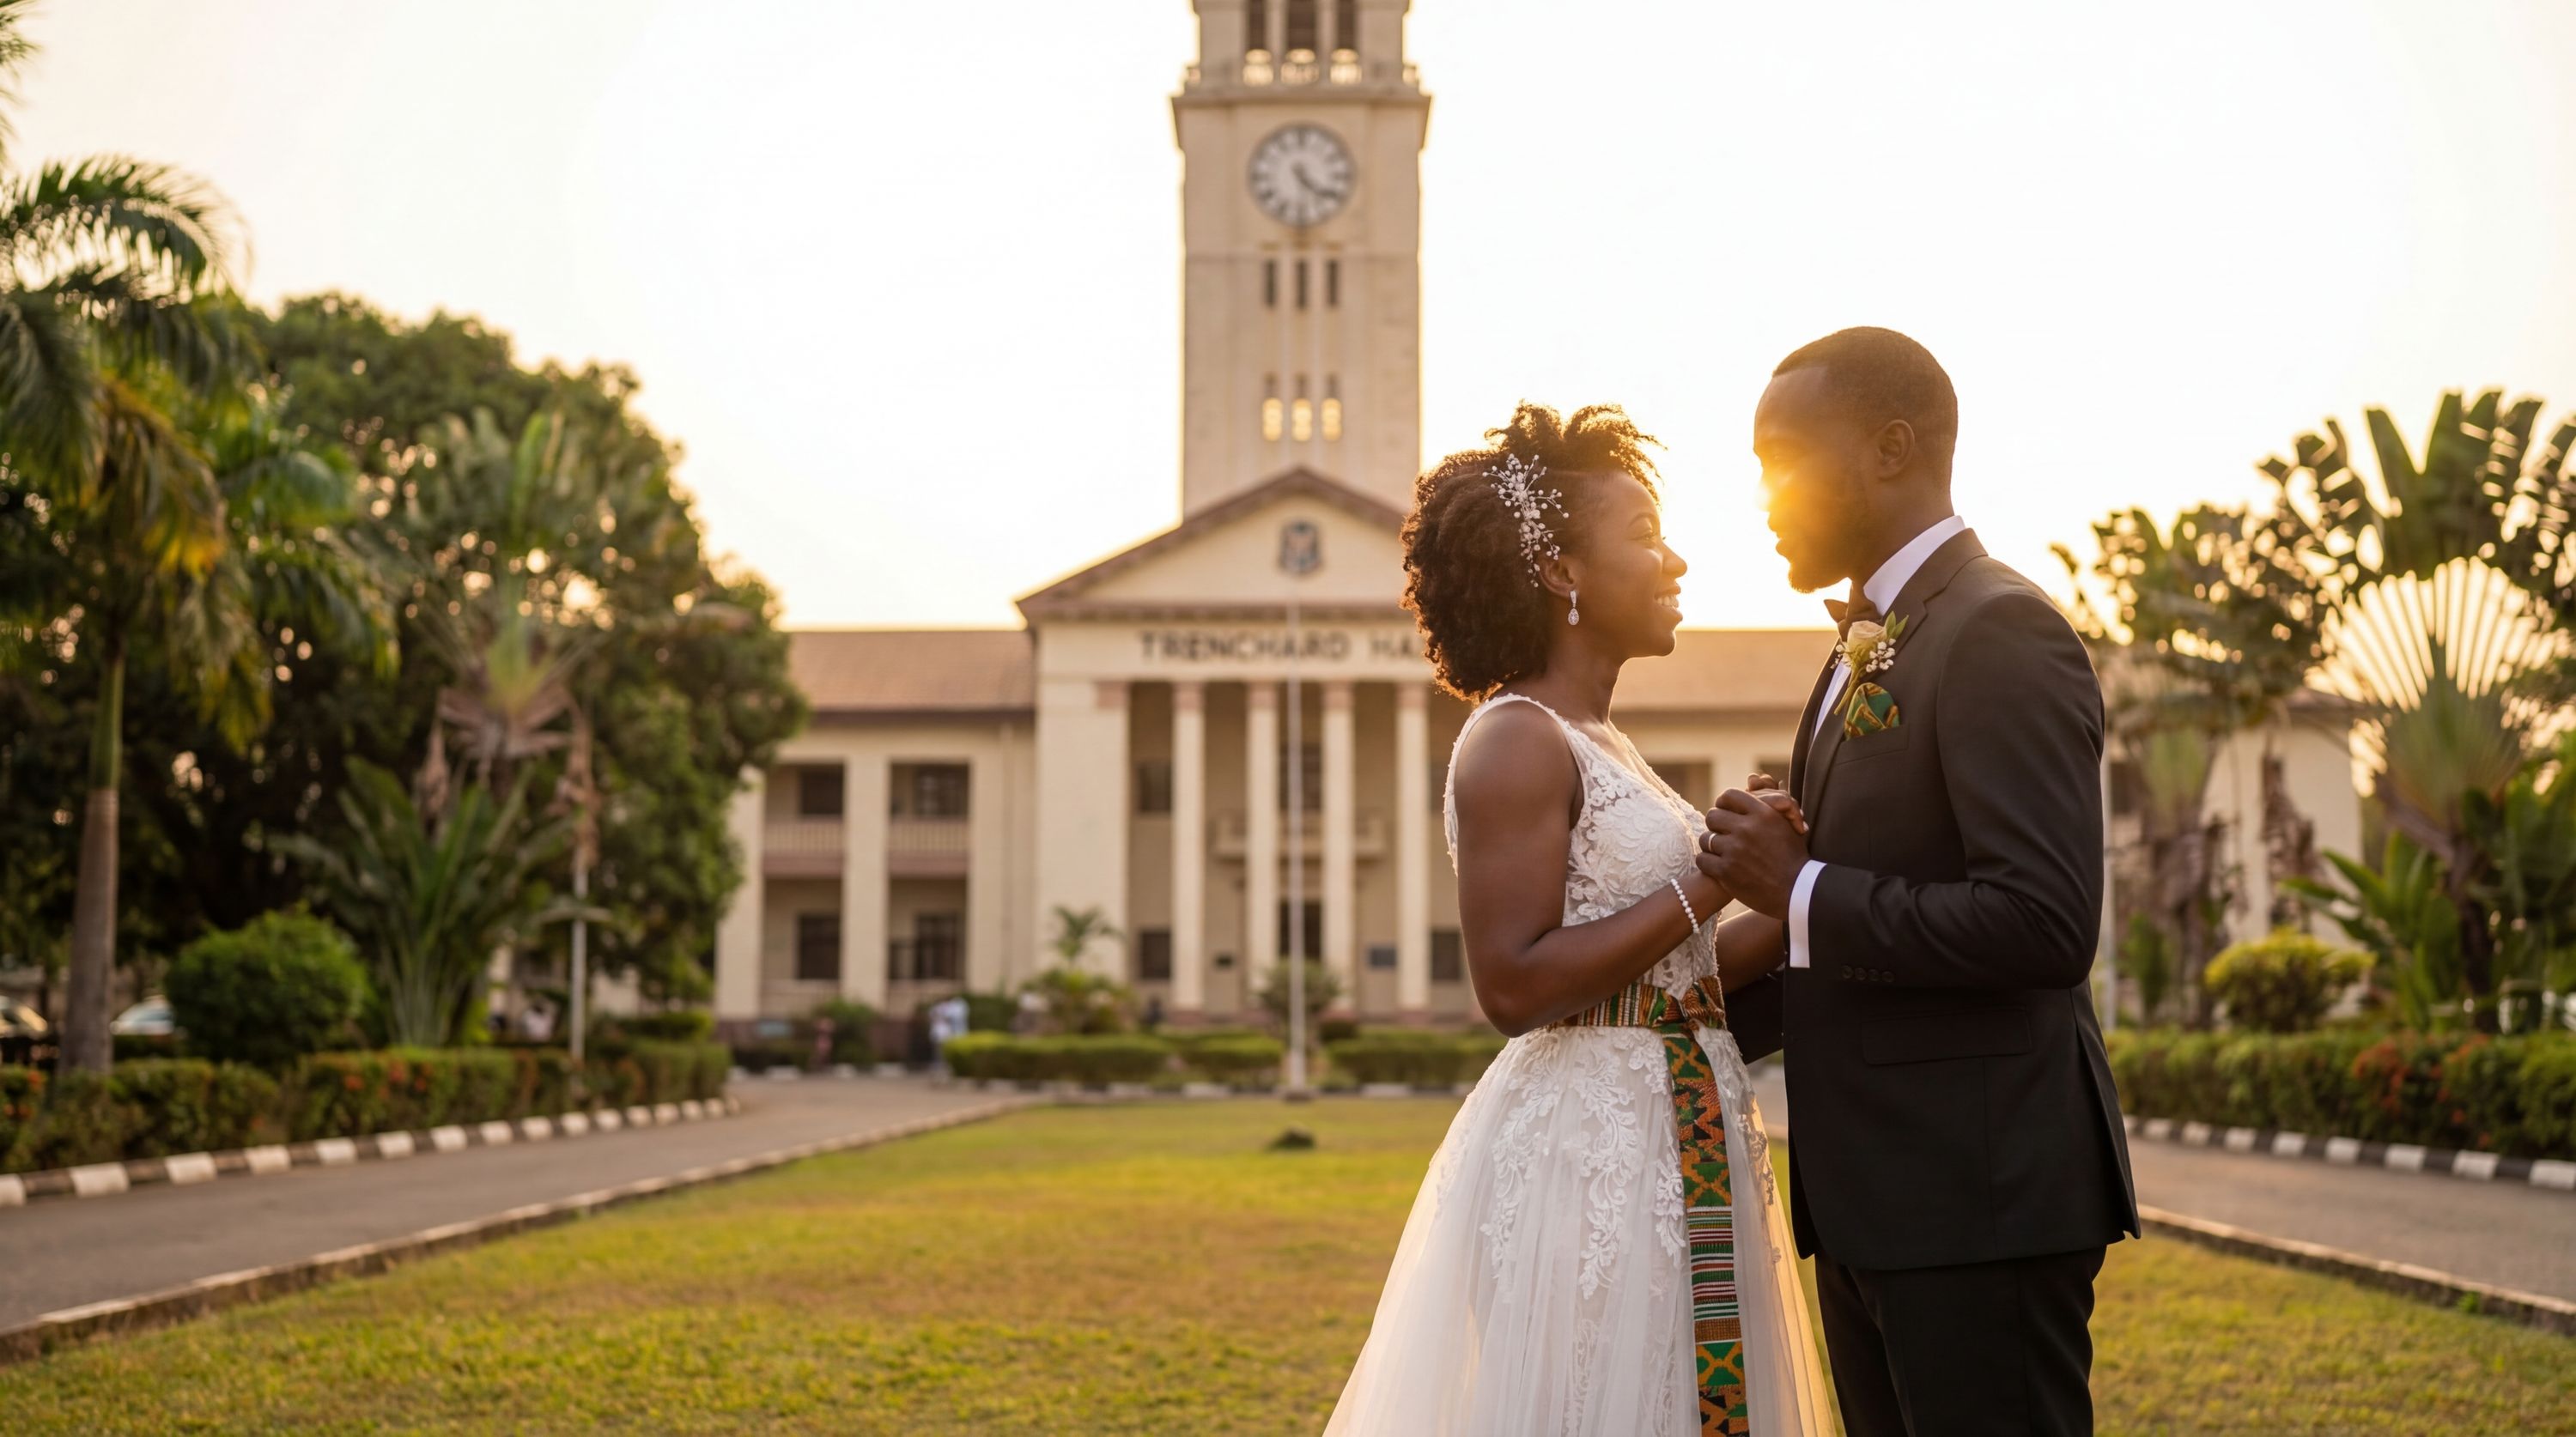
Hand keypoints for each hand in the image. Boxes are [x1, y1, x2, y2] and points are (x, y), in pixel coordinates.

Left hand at [1695, 784, 1808, 918]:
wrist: (1797, 891)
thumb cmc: (1793, 856)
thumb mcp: (1787, 824)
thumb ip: (1769, 802)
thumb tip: (1752, 778)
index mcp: (1763, 813)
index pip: (1729, 796)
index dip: (1723, 804)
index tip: (1726, 813)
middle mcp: (1747, 828)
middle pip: (1712, 816)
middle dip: (1716, 826)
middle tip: (1723, 835)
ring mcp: (1734, 850)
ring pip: (1706, 838)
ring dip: (1711, 845)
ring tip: (1722, 853)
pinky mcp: (1726, 871)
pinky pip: (1703, 859)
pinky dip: (1708, 862)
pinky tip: (1717, 866)